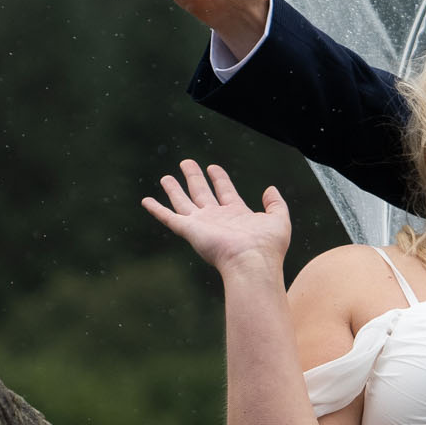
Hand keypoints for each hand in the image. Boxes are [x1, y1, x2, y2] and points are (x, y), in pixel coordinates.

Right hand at [143, 160, 291, 276]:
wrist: (252, 262)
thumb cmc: (267, 246)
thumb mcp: (279, 219)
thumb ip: (276, 203)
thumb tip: (270, 189)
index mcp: (237, 215)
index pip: (226, 191)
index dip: (219, 178)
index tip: (213, 167)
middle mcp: (217, 218)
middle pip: (202, 193)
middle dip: (194, 177)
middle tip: (186, 162)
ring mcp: (202, 224)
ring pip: (184, 202)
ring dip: (174, 189)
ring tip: (166, 177)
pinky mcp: (189, 230)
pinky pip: (169, 217)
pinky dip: (157, 209)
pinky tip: (146, 201)